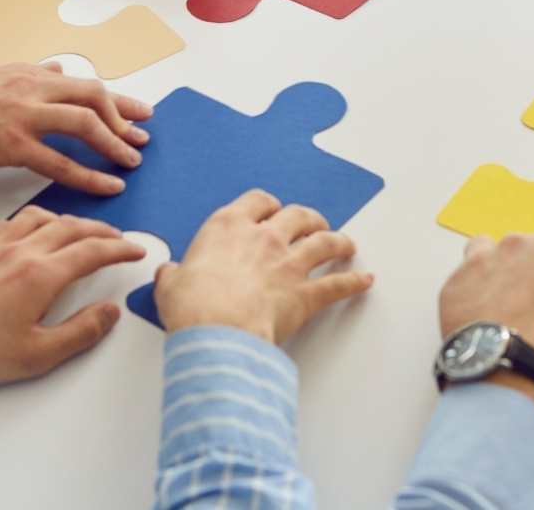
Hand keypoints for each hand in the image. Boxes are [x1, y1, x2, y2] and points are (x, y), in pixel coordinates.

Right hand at [0, 61, 150, 195]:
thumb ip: (25, 73)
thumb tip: (55, 68)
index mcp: (26, 73)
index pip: (83, 83)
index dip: (116, 99)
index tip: (139, 110)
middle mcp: (30, 88)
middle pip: (94, 96)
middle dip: (124, 116)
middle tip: (143, 136)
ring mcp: (22, 115)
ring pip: (84, 124)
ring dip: (114, 144)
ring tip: (131, 161)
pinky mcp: (9, 144)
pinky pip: (60, 162)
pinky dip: (89, 175)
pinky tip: (107, 186)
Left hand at [0, 208, 144, 391]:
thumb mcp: (37, 355)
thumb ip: (82, 331)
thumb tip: (110, 311)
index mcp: (42, 275)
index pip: (94, 251)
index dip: (121, 249)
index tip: (136, 251)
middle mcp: (22, 252)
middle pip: (74, 227)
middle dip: (103, 231)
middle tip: (119, 240)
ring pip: (45, 217)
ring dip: (71, 221)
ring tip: (83, 232)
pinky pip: (14, 221)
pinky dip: (36, 220)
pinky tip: (36, 232)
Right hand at [155, 189, 373, 344]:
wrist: (217, 331)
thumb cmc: (193, 307)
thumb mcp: (170, 285)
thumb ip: (174, 274)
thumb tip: (168, 273)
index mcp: (229, 227)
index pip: (256, 201)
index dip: (267, 205)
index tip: (271, 210)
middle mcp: (264, 238)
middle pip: (298, 216)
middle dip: (309, 218)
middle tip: (313, 224)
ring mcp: (289, 263)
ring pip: (325, 241)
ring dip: (338, 241)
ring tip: (346, 244)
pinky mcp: (305, 292)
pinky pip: (337, 284)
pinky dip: (354, 282)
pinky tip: (365, 280)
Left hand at [436, 233, 533, 411]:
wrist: (509, 367)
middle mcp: (517, 246)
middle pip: (516, 249)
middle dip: (518, 270)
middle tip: (522, 302)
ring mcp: (481, 261)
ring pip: (480, 253)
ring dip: (487, 271)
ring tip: (493, 303)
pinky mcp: (453, 284)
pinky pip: (459, 286)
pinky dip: (465, 299)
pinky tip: (475, 323)